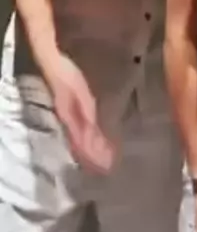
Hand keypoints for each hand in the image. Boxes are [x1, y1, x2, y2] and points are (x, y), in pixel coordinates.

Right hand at [44, 53, 114, 172]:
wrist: (53, 64)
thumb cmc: (68, 77)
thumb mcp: (81, 93)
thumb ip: (87, 112)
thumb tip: (94, 133)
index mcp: (71, 119)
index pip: (83, 143)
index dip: (94, 155)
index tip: (106, 165)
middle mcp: (68, 121)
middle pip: (81, 144)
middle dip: (93, 156)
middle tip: (107, 167)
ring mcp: (68, 117)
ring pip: (79, 139)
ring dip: (91, 150)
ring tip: (103, 158)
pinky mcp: (69, 111)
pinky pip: (79, 130)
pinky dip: (87, 139)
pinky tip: (92, 141)